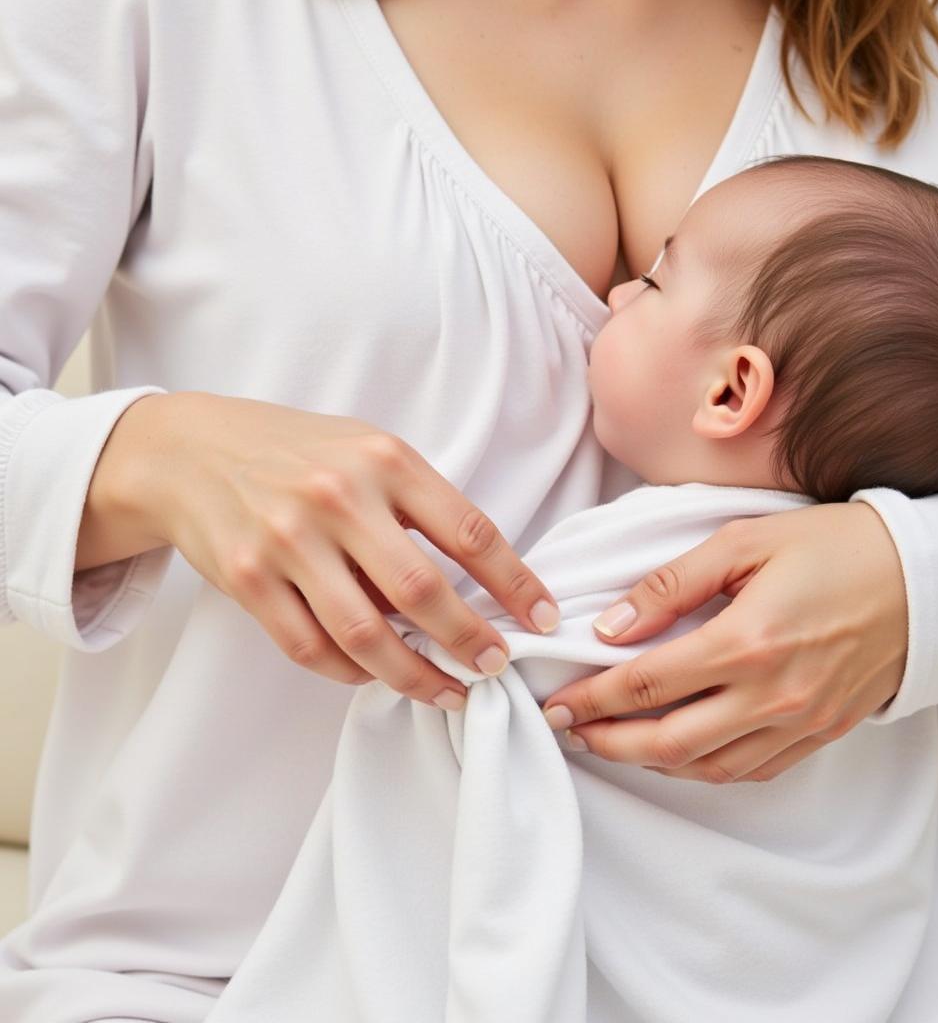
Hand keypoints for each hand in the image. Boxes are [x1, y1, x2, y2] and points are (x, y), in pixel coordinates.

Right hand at [85, 391, 560, 707]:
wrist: (189, 451)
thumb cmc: (297, 452)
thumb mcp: (367, 450)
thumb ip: (417, 504)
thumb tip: (476, 582)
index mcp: (383, 460)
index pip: (469, 531)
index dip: (515, 583)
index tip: (542, 618)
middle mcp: (337, 498)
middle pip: (421, 591)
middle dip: (470, 640)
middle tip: (496, 667)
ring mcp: (288, 540)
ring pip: (365, 634)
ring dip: (416, 675)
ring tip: (449, 692)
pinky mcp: (248, 579)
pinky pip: (310, 647)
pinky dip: (350, 673)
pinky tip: (376, 676)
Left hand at [540, 502, 906, 781]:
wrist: (920, 578)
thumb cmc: (830, 548)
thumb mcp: (742, 543)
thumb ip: (669, 585)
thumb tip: (610, 626)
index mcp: (747, 641)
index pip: (648, 683)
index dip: (593, 698)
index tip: (558, 703)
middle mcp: (772, 694)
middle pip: (668, 742)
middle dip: (609, 742)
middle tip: (572, 732)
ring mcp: (800, 722)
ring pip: (708, 767)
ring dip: (651, 761)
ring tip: (613, 743)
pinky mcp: (821, 733)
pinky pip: (752, 770)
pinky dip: (705, 769)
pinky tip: (678, 753)